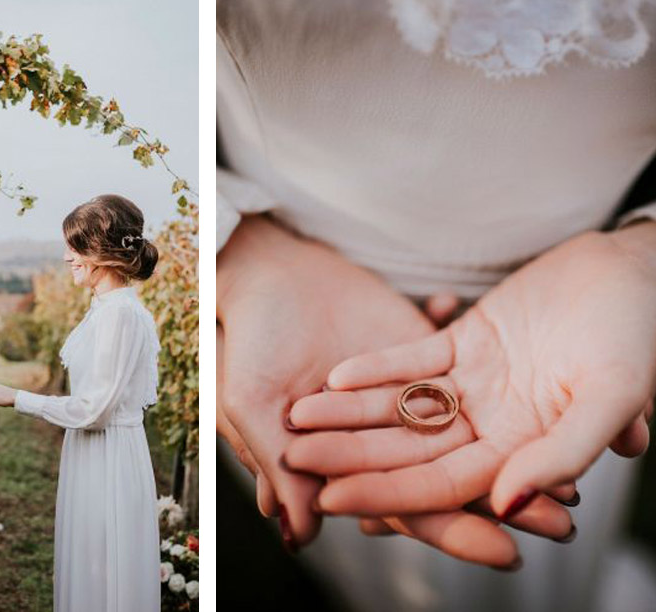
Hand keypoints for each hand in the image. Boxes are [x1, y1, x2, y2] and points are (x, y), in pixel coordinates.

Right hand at [218, 216, 570, 560]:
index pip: (404, 505)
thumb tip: (300, 536)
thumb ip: (276, 468)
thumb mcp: (252, 406)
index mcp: (343, 459)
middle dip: (505, 499)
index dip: (451, 528)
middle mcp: (381, 434)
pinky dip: (503, 383)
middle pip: (450, 474)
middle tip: (559, 520)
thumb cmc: (248, 341)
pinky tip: (551, 397)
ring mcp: (406, 393)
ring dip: (520, 449)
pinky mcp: (423, 351)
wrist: (266, 274)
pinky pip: (465, 375)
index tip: (501, 550)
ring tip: (575, 466)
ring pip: (469, 430)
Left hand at [287, 226, 655, 523]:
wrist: (629, 271)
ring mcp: (476, 384)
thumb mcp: (613, 396)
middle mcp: (493, 424)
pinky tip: (335, 375)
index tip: (330, 499)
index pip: (444, 485)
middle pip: (409, 449)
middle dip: (350, 454)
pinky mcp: (465, 343)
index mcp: (525, 450)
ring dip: (350, 411)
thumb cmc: (634, 333)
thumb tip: (506, 505)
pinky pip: (414, 359)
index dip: (386, 493)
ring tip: (298, 416)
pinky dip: (377, 367)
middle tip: (292, 458)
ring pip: (403, 406)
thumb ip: (562, 454)